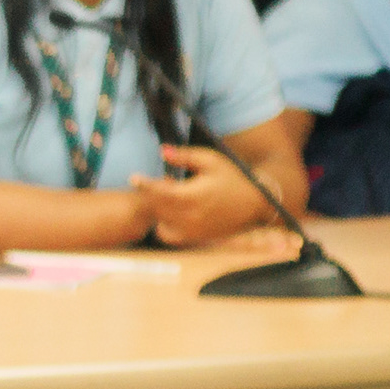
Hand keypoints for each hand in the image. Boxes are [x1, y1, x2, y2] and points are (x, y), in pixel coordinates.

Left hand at [133, 144, 268, 248]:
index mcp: (192, 196)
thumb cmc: (232, 178)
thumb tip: (161, 150)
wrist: (255, 203)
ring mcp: (191, 230)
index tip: (134, 178)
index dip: (144, 184)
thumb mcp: (210, 160)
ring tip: (173, 195)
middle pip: (156, 206)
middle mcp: (190, 217)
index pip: (158, 191)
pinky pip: (168, 235)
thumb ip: (185, 156)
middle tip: (165, 180)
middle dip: (152, 193)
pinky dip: (164, 224)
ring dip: (158, 208)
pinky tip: (173, 212)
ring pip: (160, 220)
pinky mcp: (194, 238)